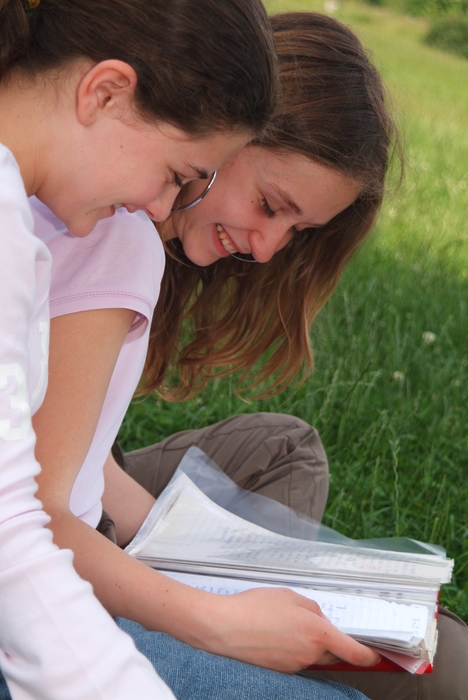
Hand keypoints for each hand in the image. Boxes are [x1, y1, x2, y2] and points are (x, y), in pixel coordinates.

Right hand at [196, 587, 380, 672]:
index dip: (369, 654)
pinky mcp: (279, 671)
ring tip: (287, 624)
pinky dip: (292, 648)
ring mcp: (294, 666)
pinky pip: (296, 659)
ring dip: (309, 644)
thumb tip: (319, 619)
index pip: (354, 652)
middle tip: (318, 624)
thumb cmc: (255, 607)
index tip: (375, 653)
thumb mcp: (289, 596)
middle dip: (332, 642)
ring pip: (313, 656)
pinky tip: (275, 633)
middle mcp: (309, 655)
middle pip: (333, 654)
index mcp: (318, 634)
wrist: (224, 627)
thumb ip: (312, 608)